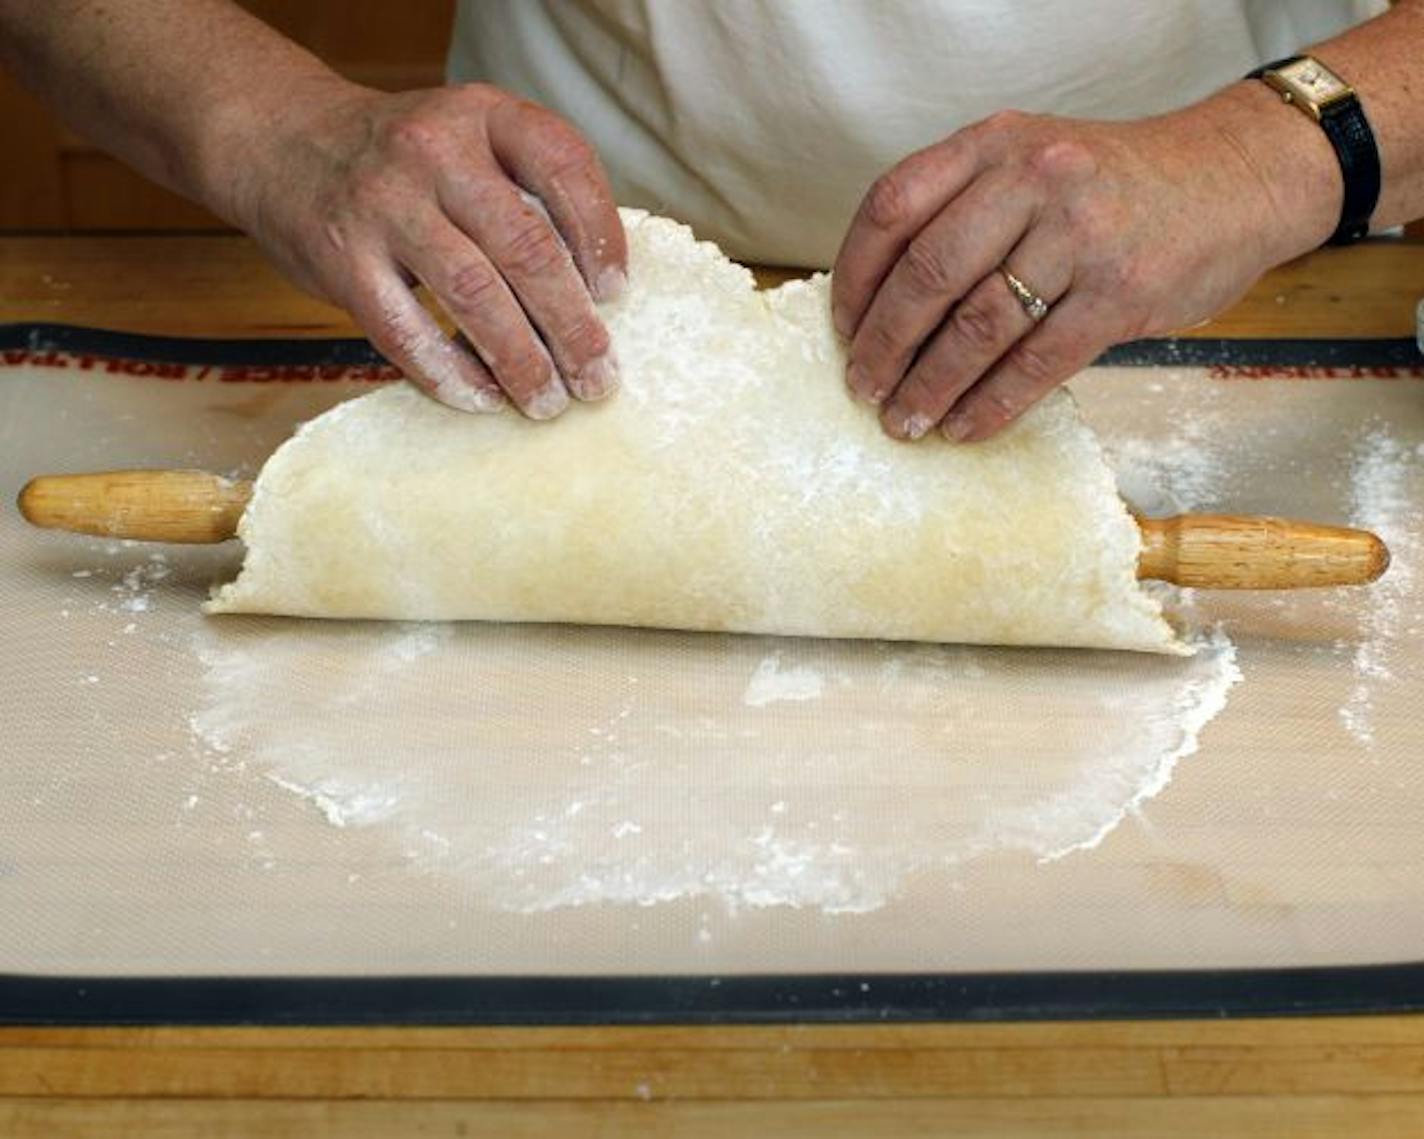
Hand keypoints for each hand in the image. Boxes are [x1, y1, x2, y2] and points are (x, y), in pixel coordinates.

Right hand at [224, 79, 626, 417]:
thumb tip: (597, 295)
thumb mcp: (470, 140)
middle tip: (597, 378)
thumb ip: (527, 193)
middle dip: (571, 326)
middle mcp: (435, 152)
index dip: (600, 236)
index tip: (615, 293)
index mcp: (483, 115)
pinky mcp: (342, 260)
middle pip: (525, 247)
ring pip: (473, 294)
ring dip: (520, 360)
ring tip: (547, 402)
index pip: (564, 166)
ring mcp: (384, 205)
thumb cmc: (403, 161)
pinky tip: (482, 398)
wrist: (281, 141)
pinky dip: (450, 373)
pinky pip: (406, 329)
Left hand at [831, 96, 1335, 441]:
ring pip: (977, 327)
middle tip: (862, 389)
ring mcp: (1079, 235)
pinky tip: (964, 428)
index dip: (855, 278)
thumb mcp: (1029, 163)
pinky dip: (990, 405)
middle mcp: (1032, 178)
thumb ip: (961, 210)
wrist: (1234, 180)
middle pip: (927, 275)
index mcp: (992, 144)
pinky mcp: (1120, 293)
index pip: (892, 207)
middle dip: (883, 346)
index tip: (842, 328)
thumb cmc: (1113, 186)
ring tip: (905, 422)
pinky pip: (1035, 364)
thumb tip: (881, 308)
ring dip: (930, 387)